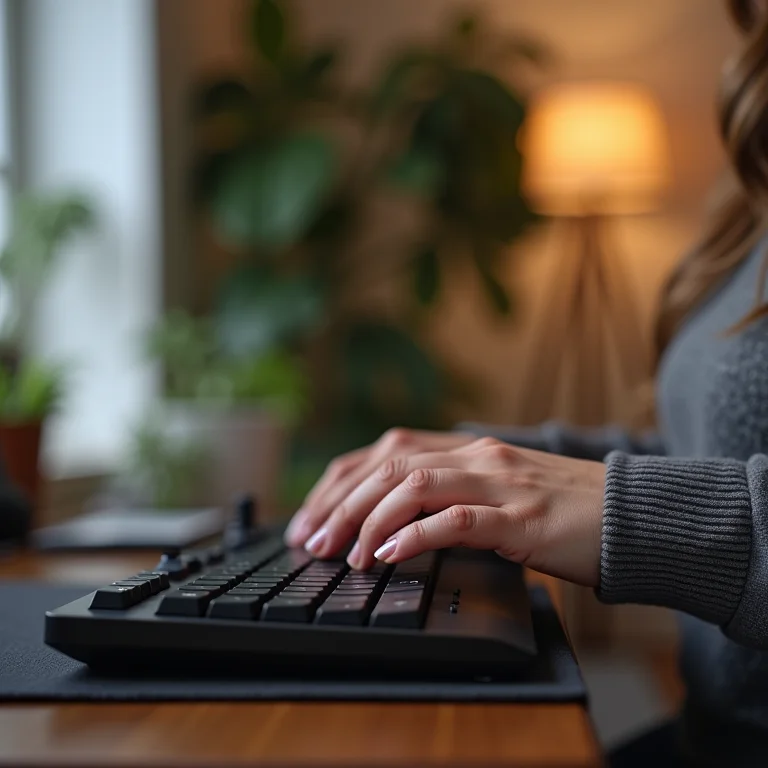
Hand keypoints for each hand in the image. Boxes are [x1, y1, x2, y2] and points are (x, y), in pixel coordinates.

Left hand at [298, 436, 605, 586]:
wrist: (634, 516)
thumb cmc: (565, 511)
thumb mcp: (500, 492)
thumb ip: (454, 495)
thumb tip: (394, 524)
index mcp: (469, 449)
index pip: (386, 451)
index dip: (340, 481)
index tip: (310, 517)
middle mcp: (479, 456)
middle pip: (390, 465)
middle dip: (340, 504)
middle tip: (311, 541)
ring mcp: (501, 483)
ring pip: (414, 486)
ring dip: (369, 521)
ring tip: (346, 555)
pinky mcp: (522, 519)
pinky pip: (457, 519)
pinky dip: (416, 536)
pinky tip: (389, 556)